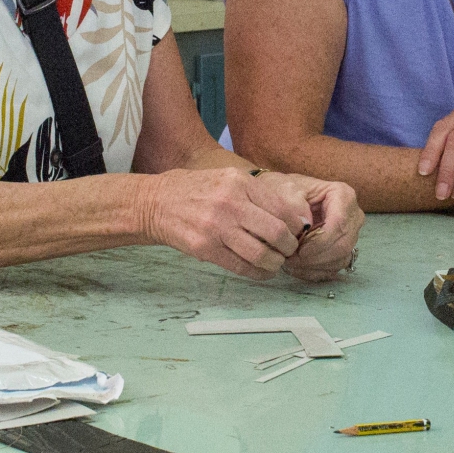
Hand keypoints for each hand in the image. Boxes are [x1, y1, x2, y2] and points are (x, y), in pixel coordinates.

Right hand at [143, 169, 304, 280]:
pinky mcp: (204, 247)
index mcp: (240, 182)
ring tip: (275, 263)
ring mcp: (216, 226)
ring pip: (261, 254)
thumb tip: (294, 219)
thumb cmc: (198, 191)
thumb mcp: (229, 179)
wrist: (157, 202)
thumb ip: (259, 195)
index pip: (282, 209)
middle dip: (289, 247)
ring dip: (275, 264)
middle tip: (289, 251)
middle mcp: (230, 203)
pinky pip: (240, 266)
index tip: (296, 234)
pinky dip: (257, 273)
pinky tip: (261, 271)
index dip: (296, 227)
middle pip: (276, 233)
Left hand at [270, 175, 363, 280]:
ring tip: (291, 264)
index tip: (300, 250)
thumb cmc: (286, 191)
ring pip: (340, 259)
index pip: (339, 224)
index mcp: (344, 195)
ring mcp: (350, 234)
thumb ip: (294, 207)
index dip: (321, 241)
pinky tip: (297, 268)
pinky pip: (335, 267)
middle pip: (343, 244)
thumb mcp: (286, 191)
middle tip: (292, 260)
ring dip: (315, 266)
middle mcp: (352, 215)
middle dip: (316, 257)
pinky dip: (315, 271)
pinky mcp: (343, 249)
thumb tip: (305, 227)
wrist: (284, 198)